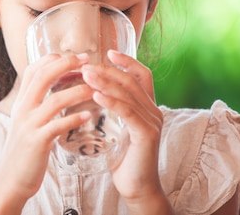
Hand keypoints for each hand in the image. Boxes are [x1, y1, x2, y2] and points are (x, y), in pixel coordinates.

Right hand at [0, 54, 92, 212]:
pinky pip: (57, 126)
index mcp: (21, 103)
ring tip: (95, 88)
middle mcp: (22, 109)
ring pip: (53, 100)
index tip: (74, 56)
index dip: (53, 59)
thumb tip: (56, 91)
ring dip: (77, 91)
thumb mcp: (25, 123)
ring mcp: (29, 125)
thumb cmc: (24, 152)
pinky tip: (87, 116)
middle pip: (43, 77)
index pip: (33, 70)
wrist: (10, 181)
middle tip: (87, 60)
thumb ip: (37, 107)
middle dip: (66, 65)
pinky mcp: (36, 142)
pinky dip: (73, 119)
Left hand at [82, 50, 168, 209]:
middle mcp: (154, 110)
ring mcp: (152, 122)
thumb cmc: (123, 158)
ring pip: (128, 94)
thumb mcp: (117, 127)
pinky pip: (128, 112)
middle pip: (131, 81)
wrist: (136, 187)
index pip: (141, 75)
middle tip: (85, 66)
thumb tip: (89, 90)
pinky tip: (95, 96)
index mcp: (148, 106)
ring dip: (105, 82)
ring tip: (86, 76)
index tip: (108, 52)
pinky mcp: (146, 134)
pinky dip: (111, 101)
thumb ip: (112, 109)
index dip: (127, 62)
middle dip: (108, 71)